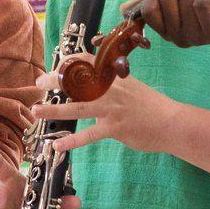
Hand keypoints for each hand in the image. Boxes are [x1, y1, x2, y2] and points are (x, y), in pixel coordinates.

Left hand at [44, 72, 178, 156]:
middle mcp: (111, 89)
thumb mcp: (132, 88)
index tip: (55, 64)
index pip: (88, 62)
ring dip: (54, 109)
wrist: (173, 122)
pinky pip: (89, 135)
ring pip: (78, 106)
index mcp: (115, 77)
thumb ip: (112, 87)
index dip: (69, 62)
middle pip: (78, 81)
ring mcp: (112, 108)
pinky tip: (57, 146)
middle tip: (38, 83)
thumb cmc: (151, 107)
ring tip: (36, 111)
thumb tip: (94, 88)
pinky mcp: (115, 128)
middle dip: (55, 81)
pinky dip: (71, 141)